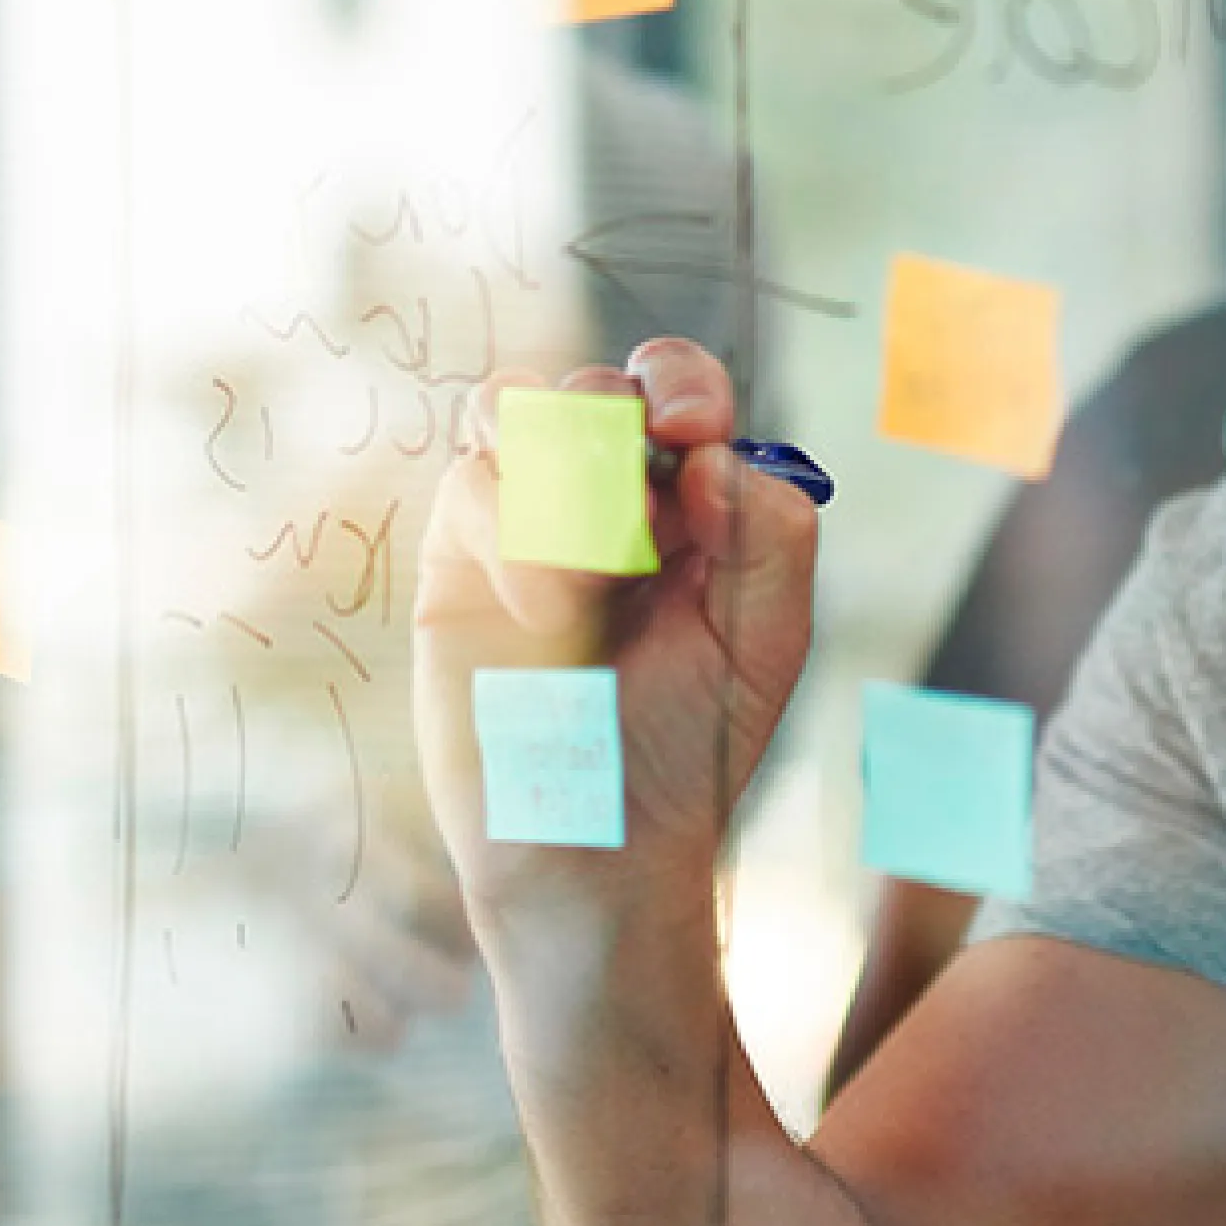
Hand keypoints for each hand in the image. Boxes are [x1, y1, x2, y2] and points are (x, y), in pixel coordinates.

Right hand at [412, 340, 820, 928]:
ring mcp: (523, 517)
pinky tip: (546, 616)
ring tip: (593, 578)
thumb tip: (707, 456)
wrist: (598, 843)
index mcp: (687, 496)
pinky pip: (469, 483)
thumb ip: (768, 534)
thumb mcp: (765, 638)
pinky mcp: (457, 558)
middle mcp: (603, 493)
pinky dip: (512, 536)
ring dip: (560, 479)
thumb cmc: (689, 740)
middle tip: (642, 523)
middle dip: (615, 431)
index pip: (675, 385)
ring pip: (513, 408)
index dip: (679, 382)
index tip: (692, 431)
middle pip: (589, 385)